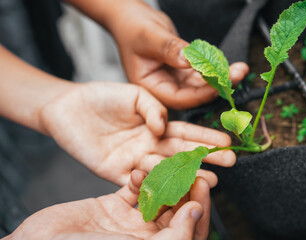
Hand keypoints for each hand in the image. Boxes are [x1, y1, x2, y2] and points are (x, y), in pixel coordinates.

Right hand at [6, 170, 210, 239]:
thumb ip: (172, 236)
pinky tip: (137, 172)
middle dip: (184, 187)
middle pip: (176, 210)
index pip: (191, 230)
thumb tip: (197, 213)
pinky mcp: (112, 208)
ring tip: (165, 165)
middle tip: (189, 166)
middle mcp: (147, 238)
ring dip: (162, 180)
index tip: (203, 183)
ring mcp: (129, 223)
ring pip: (157, 196)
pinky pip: (133, 190)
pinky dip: (138, 179)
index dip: (201, 206)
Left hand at [40, 82, 235, 185]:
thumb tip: (163, 128)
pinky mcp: (117, 173)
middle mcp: (150, 145)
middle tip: (231, 161)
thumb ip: (152, 108)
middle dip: (207, 157)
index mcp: (156, 125)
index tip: (226, 141)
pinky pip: (138, 182)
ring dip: (189, 175)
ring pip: (166, 170)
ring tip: (211, 179)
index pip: (186, 133)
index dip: (206, 137)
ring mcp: (135, 160)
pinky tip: (174, 187)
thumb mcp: (132, 93)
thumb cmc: (101, 97)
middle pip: (182, 154)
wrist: (69, 108)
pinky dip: (156, 185)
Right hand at [105, 0, 248, 109]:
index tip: (218, 83)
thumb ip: (169, 49)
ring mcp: (173, 79)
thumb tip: (190, 60)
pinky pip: (201, 74)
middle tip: (236, 75)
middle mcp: (162, 87)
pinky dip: (215, 69)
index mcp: (149, 87)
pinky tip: (230, 65)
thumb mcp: (149, 36)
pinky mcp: (181, 71)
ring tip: (240, 69)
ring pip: (200, 85)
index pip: (177, 98)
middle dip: (216, 86)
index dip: (199, 94)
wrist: (130, 17)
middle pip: (192, 94)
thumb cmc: (132, 26)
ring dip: (220, 78)